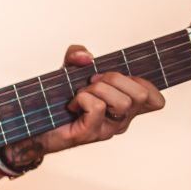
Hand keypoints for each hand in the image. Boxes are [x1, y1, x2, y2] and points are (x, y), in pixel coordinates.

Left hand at [36, 43, 165, 155]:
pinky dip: (82, 99)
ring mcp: (108, 129)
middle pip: (141, 94)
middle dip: (115, 79)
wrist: (34, 123)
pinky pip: (97, 107)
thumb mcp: (69, 69)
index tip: (121, 77)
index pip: (156, 100)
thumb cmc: (58, 98)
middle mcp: (122, 120)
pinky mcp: (91, 134)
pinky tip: (72, 105)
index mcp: (126, 107)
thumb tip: (87, 57)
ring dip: (96, 90)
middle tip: (93, 82)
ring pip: (121, 101)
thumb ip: (77, 55)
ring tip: (80, 94)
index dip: (145, 84)